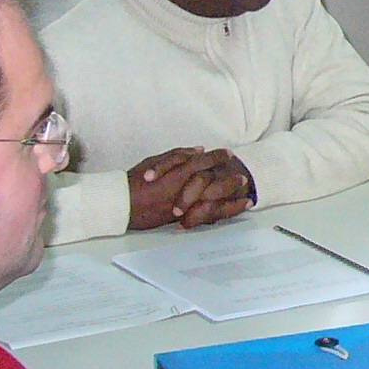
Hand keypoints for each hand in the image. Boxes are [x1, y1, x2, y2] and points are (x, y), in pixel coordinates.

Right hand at [126, 148, 251, 230]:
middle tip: (243, 177)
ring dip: (231, 200)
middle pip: (214, 183)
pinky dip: (221, 214)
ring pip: (214, 202)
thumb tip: (198, 150)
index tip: (228, 154)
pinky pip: (206, 216)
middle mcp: (183, 189)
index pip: (202, 162)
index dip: (217, 157)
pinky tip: (231, 213)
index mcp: (176, 173)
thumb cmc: (134, 183)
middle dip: (230, 180)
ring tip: (246, 198)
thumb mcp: (154, 162)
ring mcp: (184, 205)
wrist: (121, 205)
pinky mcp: (181, 218)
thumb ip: (177, 155)